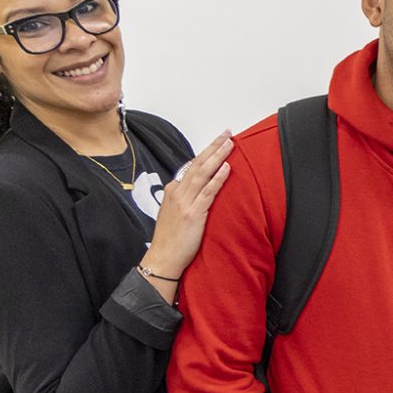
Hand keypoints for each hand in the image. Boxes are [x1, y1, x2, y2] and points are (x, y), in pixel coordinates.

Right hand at [140, 130, 233, 297]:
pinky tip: (227, 168)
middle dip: (213, 147)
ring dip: (218, 156)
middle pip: (198, 164)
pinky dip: (218, 178)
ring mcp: (185, 202)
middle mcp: (177, 192)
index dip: (206, 153)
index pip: (192, 167)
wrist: (162, 258)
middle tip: (227, 133)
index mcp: (172, 191)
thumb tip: (198, 190)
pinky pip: (208, 192)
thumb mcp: (173, 213)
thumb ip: (184, 199)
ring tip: (230, 144)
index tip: (218, 142)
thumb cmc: (170, 239)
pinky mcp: (194, 214)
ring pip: (204, 173)